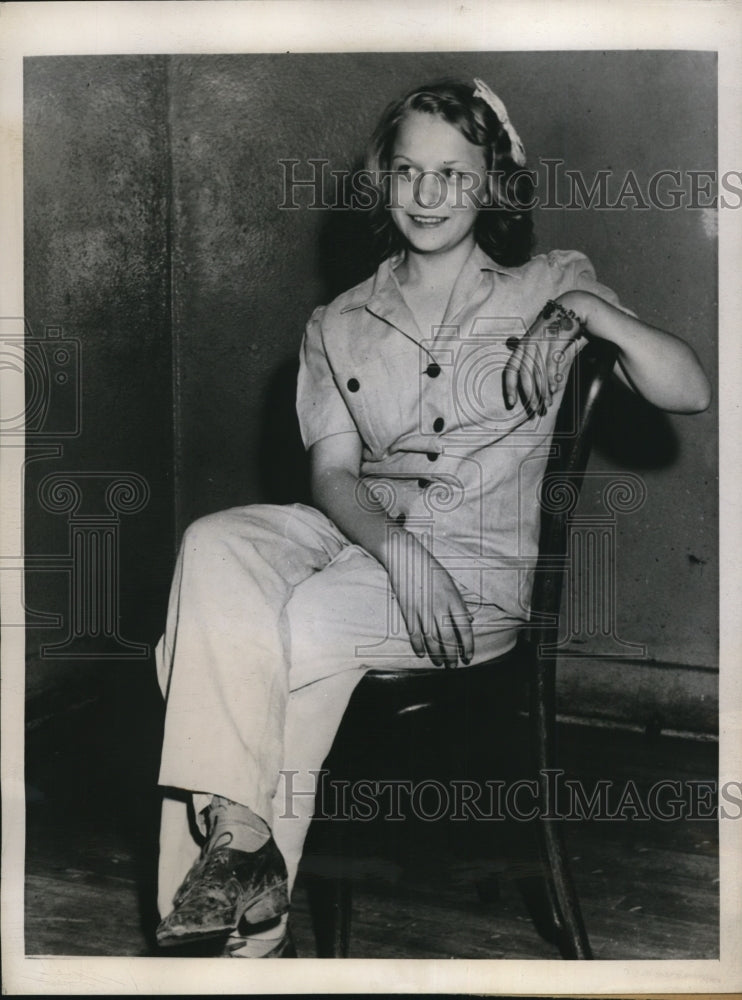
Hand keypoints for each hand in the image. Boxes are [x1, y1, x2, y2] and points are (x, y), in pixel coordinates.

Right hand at [384, 531, 473, 668]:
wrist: (405, 556)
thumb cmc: (430, 567)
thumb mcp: (450, 582)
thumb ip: (459, 603)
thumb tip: (469, 620)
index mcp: (453, 598)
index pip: (464, 628)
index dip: (468, 645)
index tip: (468, 657)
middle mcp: (438, 606)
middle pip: (448, 638)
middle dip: (452, 655)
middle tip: (454, 666)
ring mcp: (422, 609)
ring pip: (431, 639)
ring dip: (437, 654)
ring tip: (440, 664)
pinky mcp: (407, 610)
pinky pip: (414, 633)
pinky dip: (418, 645)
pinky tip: (421, 654)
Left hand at [504, 297, 585, 415]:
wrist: (572, 308)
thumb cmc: (556, 329)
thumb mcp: (541, 342)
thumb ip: (536, 360)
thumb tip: (535, 382)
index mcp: (522, 346)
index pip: (511, 370)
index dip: (510, 387)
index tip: (511, 403)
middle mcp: (528, 344)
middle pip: (525, 375)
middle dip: (530, 395)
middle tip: (535, 410)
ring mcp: (541, 341)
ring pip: (539, 372)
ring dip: (543, 390)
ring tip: (547, 404)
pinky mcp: (554, 340)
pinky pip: (551, 363)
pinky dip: (553, 377)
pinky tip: (556, 388)